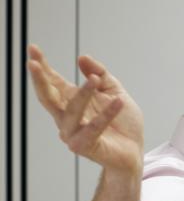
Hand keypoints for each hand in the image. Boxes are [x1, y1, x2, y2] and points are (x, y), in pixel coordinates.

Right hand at [28, 45, 144, 174]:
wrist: (134, 152)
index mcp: (70, 101)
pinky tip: (118, 102)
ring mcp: (72, 133)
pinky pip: (94, 127)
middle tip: (34, 63)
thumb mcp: (114, 92)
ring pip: (72, 110)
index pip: (52, 82)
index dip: (42, 66)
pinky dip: (106, 114)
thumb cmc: (123, 124)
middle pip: (48, 96)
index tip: (32, 48)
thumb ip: (100, 74)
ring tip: (95, 79)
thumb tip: (83, 58)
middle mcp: (66, 117)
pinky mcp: (84, 145)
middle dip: (40, 79)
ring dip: (83, 93)